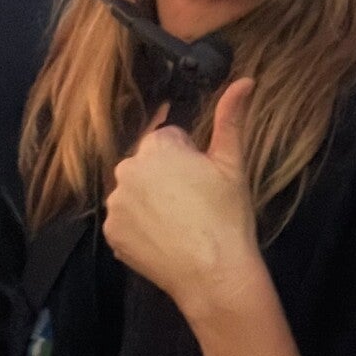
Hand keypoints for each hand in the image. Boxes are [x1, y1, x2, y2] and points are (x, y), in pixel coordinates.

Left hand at [103, 79, 261, 319]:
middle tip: (193, 204)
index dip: (188, 158)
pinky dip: (139, 227)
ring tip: (179, 224)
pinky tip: (163, 239)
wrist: (214, 274)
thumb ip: (231, 117)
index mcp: (156, 147)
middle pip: (147, 165)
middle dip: (165, 177)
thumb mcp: (232, 163)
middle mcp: (127, 169)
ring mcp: (116, 203)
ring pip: (134, 192)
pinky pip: (124, 221)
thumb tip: (245, 80)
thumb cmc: (227, 216)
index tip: (202, 181)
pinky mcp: (111, 233)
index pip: (168, 139)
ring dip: (150, 201)